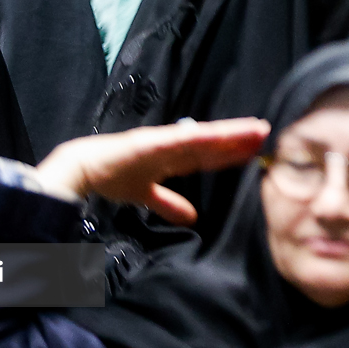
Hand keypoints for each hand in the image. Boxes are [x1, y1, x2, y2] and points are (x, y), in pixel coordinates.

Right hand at [32, 118, 270, 224]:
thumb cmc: (112, 176)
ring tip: (253, 128)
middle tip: (267, 134)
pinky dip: (194, 137)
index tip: (256, 151)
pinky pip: (174, 140)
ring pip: (202, 136)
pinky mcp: (147, 143)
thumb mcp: (146, 195)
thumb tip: (191, 219)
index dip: (232, 153)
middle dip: (239, 139)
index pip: (209, 155)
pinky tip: (213, 135)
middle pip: (213, 142)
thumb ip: (168, 204)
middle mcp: (172, 145)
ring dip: (228, 133)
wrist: (81, 167)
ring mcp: (161, 142)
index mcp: (173, 157)